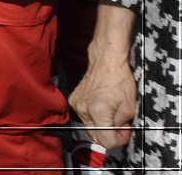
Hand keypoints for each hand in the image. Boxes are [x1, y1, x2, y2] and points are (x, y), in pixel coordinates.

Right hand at [69, 3, 137, 149]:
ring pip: (90, 129)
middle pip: (96, 138)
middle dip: (110, 135)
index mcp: (98, 111)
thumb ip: (121, 125)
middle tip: (120, 125)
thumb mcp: (130, 108)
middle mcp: (83, 109)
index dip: (119, 140)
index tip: (125, 130)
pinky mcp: (74, 101)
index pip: (107, 141)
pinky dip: (94, 118)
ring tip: (112, 114)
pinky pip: (85, 118)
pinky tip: (102, 108)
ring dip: (102, 126)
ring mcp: (76, 105)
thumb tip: (116, 132)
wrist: (106, 62)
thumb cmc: (120, 80)